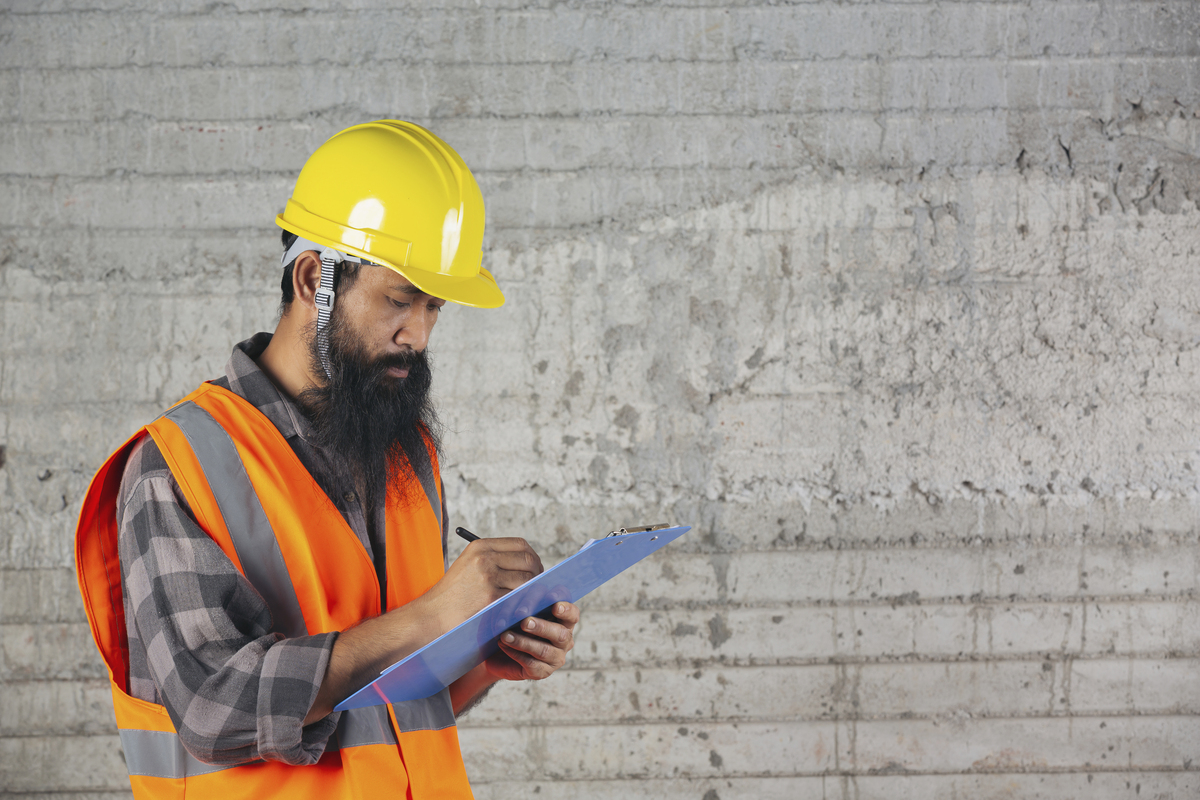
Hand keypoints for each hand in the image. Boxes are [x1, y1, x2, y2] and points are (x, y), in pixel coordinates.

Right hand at [429, 537, 543, 627]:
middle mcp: (485, 558)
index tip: (534, 569)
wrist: (432, 616)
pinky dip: (524, 603)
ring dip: (532, 590)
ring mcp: (489, 577)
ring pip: (527, 580)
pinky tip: (521, 608)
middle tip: (537, 585)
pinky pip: (519, 597)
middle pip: (528, 560)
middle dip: (537, 574)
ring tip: (528, 598)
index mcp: (480, 546)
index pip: (520, 544)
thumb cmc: (452, 595)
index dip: (532, 557)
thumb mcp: (469, 565)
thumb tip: (529, 564)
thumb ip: (495, 560)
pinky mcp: (491, 597)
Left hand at [484, 602, 579, 681]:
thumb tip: (517, 599)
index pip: (572, 616)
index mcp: (563, 623)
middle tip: (525, 622)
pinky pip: (531, 663)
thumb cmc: (514, 627)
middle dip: (542, 627)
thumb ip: (524, 606)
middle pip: (560, 634)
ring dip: (523, 642)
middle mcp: (564, 642)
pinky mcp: (542, 672)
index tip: (555, 606)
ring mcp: (555, 659)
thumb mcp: (520, 614)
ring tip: (505, 635)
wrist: (499, 654)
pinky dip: (516, 653)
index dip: (567, 610)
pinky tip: (504, 645)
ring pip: (543, 650)